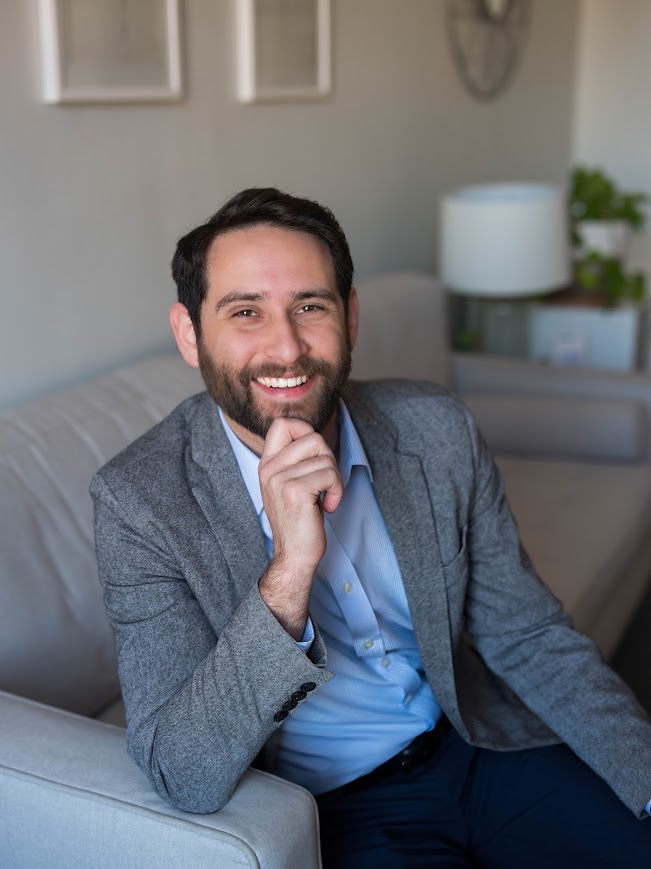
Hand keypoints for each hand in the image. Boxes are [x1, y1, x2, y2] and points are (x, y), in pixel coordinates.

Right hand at [258, 417, 342, 638]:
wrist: (295, 555)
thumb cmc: (300, 520)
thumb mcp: (291, 484)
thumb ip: (297, 460)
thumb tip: (316, 437)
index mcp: (267, 464)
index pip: (282, 424)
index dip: (306, 430)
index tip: (315, 454)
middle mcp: (269, 468)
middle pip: (312, 436)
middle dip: (328, 457)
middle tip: (325, 482)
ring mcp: (279, 479)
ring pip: (325, 457)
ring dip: (335, 479)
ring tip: (326, 497)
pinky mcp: (294, 491)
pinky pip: (329, 474)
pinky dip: (337, 490)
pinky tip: (328, 506)